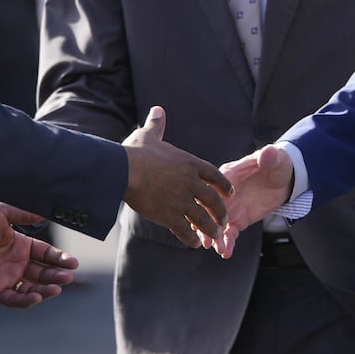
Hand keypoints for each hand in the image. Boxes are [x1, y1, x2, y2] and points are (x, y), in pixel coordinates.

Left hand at [0, 201, 78, 307]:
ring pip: (32, 288)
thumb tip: (46, 213)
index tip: (72, 263)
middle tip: (68, 278)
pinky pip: (13, 298)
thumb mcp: (2, 212)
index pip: (47, 255)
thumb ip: (25, 214)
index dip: (60, 259)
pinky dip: (25, 300)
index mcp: (22, 246)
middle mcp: (17, 263)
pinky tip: (37, 297)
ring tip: (57, 288)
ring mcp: (6, 277)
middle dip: (57, 276)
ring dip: (46, 289)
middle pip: (43, 273)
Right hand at [122, 106, 230, 246]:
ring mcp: (181, 200)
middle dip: (220, 211)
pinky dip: (191, 238)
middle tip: (224, 219)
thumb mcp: (149, 135)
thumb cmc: (135, 152)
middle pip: (213, 199)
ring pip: (203, 218)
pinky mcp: (169, 216)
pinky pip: (185, 230)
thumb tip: (158, 109)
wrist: (124, 170)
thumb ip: (157, 124)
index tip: (230, 192)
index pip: (214, 174)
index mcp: (189, 163)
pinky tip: (193, 243)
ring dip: (211, 228)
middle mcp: (190, 182)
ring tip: (215, 236)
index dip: (223, 184)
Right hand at [211, 144, 293, 257]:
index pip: (213, 187)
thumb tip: (268, 152)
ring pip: (217, 225)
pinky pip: (230, 234)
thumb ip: (268, 157)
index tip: (202, 209)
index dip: (207, 198)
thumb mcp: (275, 160)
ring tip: (216, 248)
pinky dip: (227, 243)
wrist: (284, 179)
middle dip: (205, 223)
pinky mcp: (238, 220)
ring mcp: (230, 209)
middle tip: (205, 237)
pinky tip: (225, 253)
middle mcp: (224, 194)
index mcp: (228, 176)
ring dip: (214, 237)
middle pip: (209, 209)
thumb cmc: (276, 164)